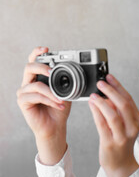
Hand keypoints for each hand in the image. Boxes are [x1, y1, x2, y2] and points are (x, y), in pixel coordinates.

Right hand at [17, 47, 71, 164]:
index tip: (46, 49)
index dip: (37, 53)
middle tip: (52, 71)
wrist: (55, 127)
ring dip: (51, 92)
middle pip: (29, 67)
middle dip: (41, 67)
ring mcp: (24, 92)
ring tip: (62, 100)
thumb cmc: (59, 109)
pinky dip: (49, 100)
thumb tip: (76, 72)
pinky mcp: (23, 102)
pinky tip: (59, 105)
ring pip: (35, 85)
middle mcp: (28, 82)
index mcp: (38, 77)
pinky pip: (36, 96)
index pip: (34, 61)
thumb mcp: (66, 92)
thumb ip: (67, 82)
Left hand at [88, 74, 138, 176]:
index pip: (129, 99)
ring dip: (102, 102)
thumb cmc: (122, 142)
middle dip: (111, 91)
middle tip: (100, 83)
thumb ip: (118, 110)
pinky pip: (102, 125)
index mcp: (138, 120)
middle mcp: (132, 128)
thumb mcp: (125, 124)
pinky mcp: (110, 143)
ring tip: (94, 95)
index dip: (118, 86)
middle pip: (123, 105)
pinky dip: (96, 113)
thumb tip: (107, 93)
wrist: (121, 165)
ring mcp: (122, 136)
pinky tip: (91, 105)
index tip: (109, 77)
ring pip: (113, 115)